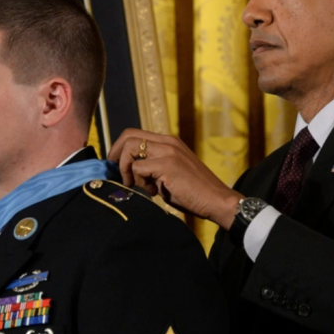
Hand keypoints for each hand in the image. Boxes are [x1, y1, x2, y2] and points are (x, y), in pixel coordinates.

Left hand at [107, 129, 242, 229]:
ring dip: (126, 169)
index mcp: (169, 142)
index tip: (118, 166)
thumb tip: (130, 173)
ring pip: (130, 149)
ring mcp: (168, 152)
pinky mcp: (167, 165)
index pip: (135, 134)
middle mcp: (168, 142)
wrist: (217, 200)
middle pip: (129, 135)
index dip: (120, 148)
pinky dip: (139, 182)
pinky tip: (154, 192)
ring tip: (138, 185)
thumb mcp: (170, 173)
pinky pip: (138, 168)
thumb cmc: (194, 192)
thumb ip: (152, 168)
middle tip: (118, 173)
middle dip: (116, 154)